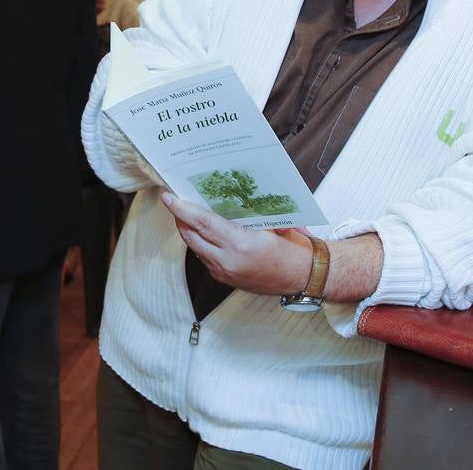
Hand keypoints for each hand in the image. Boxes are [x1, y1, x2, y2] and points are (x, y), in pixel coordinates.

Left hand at [161, 192, 310, 295]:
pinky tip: (204, 232)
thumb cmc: (292, 249)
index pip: (202, 223)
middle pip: (191, 236)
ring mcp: (224, 273)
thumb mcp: (273, 223)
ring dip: (189, 230)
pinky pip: (204, 258)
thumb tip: (225, 194)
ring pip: (195, 247)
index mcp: (240, 244)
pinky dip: (200, 243)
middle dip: (180, 217)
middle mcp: (227, 261)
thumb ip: (247, 213)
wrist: (303, 277)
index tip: (169, 197)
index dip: (182, 209)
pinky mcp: (224, 279)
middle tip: (176, 201)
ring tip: (187, 213)